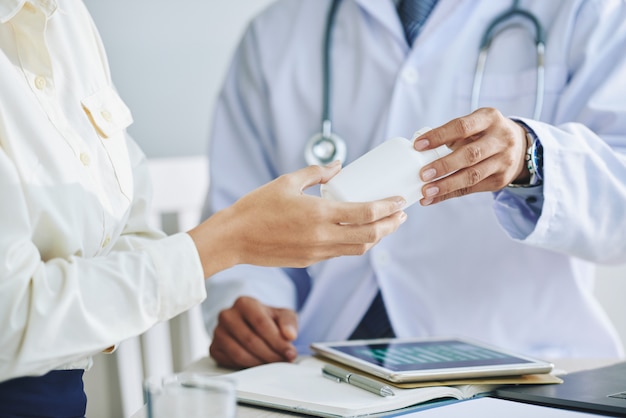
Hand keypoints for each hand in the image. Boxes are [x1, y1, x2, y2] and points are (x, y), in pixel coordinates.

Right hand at [188, 162, 406, 276]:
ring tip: (385, 225)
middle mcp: (322, 237)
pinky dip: (355, 243)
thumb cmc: (257, 207)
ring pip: (358, 249)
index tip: (399, 200)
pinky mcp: (309, 261)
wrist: (234, 238)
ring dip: (376, 238)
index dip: (388, 208)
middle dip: (391, 225)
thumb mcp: (287, 182)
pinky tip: (357, 233)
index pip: (366, 213)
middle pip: (370, 236)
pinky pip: (340, 253)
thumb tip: (339, 166)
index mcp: (319, 214)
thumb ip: (316, 173)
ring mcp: (317, 252)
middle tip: (400, 214)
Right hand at [209, 296, 297, 368]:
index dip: (277, 341)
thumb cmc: (268, 319)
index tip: (290, 352)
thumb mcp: (283, 315)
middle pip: (250, 340)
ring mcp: (218, 332)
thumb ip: (289, 322)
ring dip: (259, 363)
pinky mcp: (214, 348)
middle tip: (284, 361)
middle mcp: (227, 315)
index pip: (261, 324)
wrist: (252, 324)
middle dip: (270, 354)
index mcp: (244, 303)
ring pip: (239, 353)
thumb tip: (289, 335)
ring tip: (273, 364)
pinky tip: (259, 364)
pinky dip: (246, 366)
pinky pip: (230, 362)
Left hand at [413, 107, 529, 204]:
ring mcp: (503, 161)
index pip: (462, 127)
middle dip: (444, 165)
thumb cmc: (486, 133)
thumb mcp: (475, 124)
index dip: (439, 136)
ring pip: (472, 176)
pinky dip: (449, 194)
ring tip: (426, 191)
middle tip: (423, 174)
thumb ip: (452, 134)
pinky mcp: (500, 180)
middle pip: (470, 154)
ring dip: (446, 185)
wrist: (521, 146)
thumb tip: (419, 150)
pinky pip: (471, 189)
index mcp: (489, 119)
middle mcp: (500, 139)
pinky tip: (432, 198)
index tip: (418, 145)